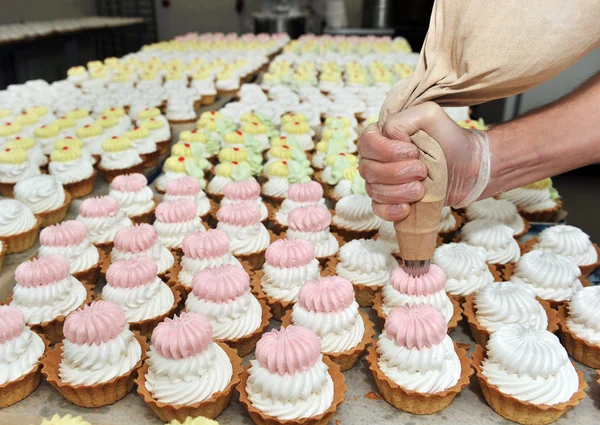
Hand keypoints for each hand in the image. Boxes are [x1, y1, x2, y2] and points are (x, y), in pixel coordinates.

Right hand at [358, 102, 490, 221]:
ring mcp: (381, 182)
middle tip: (422, 171)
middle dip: (396, 173)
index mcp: (382, 136)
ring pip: (373, 190)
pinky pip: (377, 209)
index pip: (366, 143)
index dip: (386, 151)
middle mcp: (377, 159)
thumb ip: (404, 119)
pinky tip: (407, 208)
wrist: (469, 167)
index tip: (413, 152)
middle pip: (368, 169)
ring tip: (422, 188)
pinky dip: (390, 210)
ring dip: (398, 191)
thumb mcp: (429, 116)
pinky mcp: (390, 202)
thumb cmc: (449, 140)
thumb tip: (388, 137)